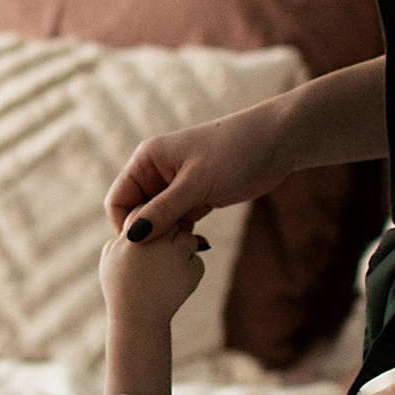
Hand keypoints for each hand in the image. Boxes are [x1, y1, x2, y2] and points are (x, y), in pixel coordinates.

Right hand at [99, 220, 209, 328]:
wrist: (138, 320)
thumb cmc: (120, 289)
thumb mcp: (109, 258)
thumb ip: (120, 236)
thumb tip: (138, 219)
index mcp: (133, 237)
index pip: (147, 210)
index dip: (150, 220)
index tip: (149, 234)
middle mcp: (156, 244)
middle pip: (172, 222)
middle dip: (170, 232)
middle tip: (163, 248)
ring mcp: (176, 258)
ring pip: (189, 238)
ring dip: (182, 248)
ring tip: (169, 267)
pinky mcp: (193, 272)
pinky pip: (197, 260)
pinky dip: (189, 268)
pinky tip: (175, 282)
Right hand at [104, 100, 286, 243]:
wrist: (276, 143)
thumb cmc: (234, 153)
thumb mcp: (196, 185)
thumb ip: (163, 211)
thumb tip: (132, 238)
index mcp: (147, 160)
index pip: (118, 200)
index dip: (126, 226)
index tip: (144, 248)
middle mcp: (157, 172)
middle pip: (137, 212)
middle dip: (148, 234)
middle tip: (167, 252)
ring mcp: (177, 185)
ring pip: (159, 220)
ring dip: (167, 236)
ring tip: (184, 247)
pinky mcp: (196, 196)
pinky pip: (179, 221)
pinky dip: (184, 234)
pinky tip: (198, 243)